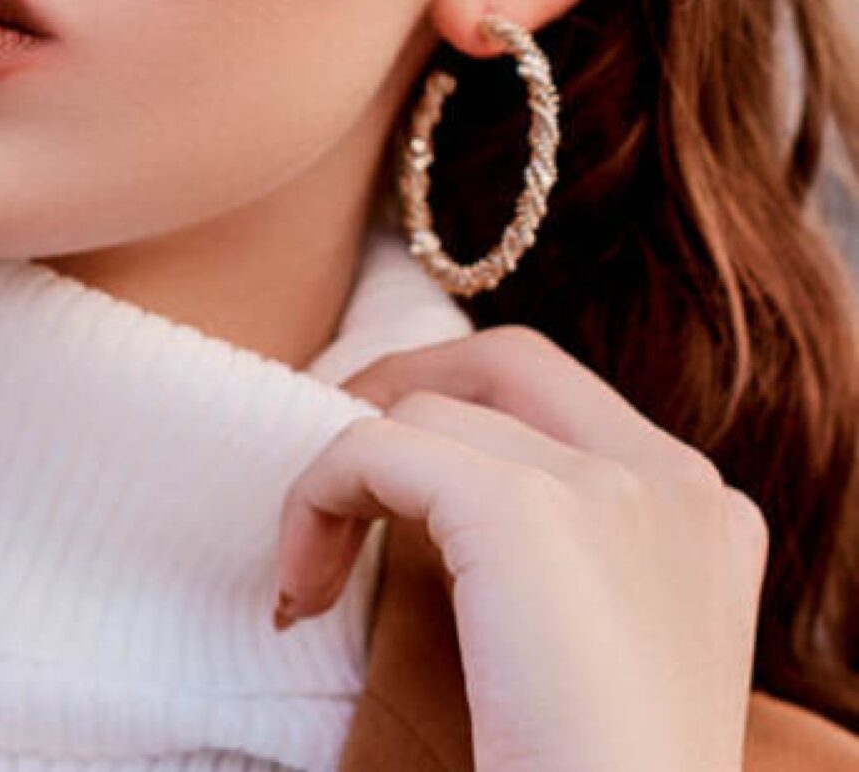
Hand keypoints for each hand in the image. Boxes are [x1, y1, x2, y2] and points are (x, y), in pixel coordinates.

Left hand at [273, 326, 768, 771]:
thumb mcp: (605, 641)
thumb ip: (564, 551)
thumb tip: (423, 477)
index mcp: (703, 507)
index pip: (557, 396)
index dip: (455, 410)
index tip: (385, 477)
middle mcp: (672, 478)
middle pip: (505, 364)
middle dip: (400, 392)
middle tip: (333, 477)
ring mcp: (608, 484)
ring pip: (424, 413)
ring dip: (343, 479)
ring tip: (312, 578)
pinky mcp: (525, 510)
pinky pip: (374, 452)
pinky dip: (316, 501)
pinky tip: (302, 593)